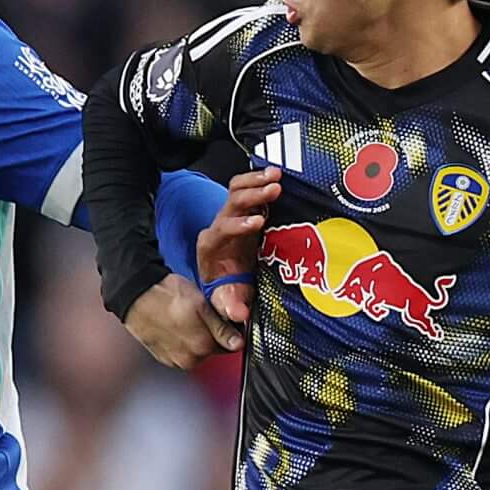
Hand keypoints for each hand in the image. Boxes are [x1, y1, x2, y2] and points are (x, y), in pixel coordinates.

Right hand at [123, 272, 244, 368]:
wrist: (136, 296)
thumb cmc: (166, 296)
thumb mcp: (201, 306)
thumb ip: (222, 328)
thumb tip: (238, 344)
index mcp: (202, 347)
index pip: (229, 344)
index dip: (228, 328)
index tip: (219, 316)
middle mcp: (188, 359)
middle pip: (212, 349)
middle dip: (210, 334)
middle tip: (199, 314)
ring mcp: (174, 360)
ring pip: (197, 351)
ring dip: (196, 338)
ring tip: (184, 319)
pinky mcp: (163, 358)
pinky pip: (181, 352)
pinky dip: (182, 341)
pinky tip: (174, 326)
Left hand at [195, 167, 278, 326]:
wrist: (223, 279)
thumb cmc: (226, 288)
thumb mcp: (228, 299)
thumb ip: (231, 306)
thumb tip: (239, 314)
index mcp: (211, 245)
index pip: (222, 229)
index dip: (239, 225)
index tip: (260, 222)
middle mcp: (218, 226)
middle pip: (231, 203)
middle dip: (253, 195)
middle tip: (275, 190)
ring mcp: (231, 215)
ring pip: (237, 189)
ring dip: (256, 180)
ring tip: (278, 175)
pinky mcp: (244, 210)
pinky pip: (247, 188)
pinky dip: (260, 179)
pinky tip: (277, 175)